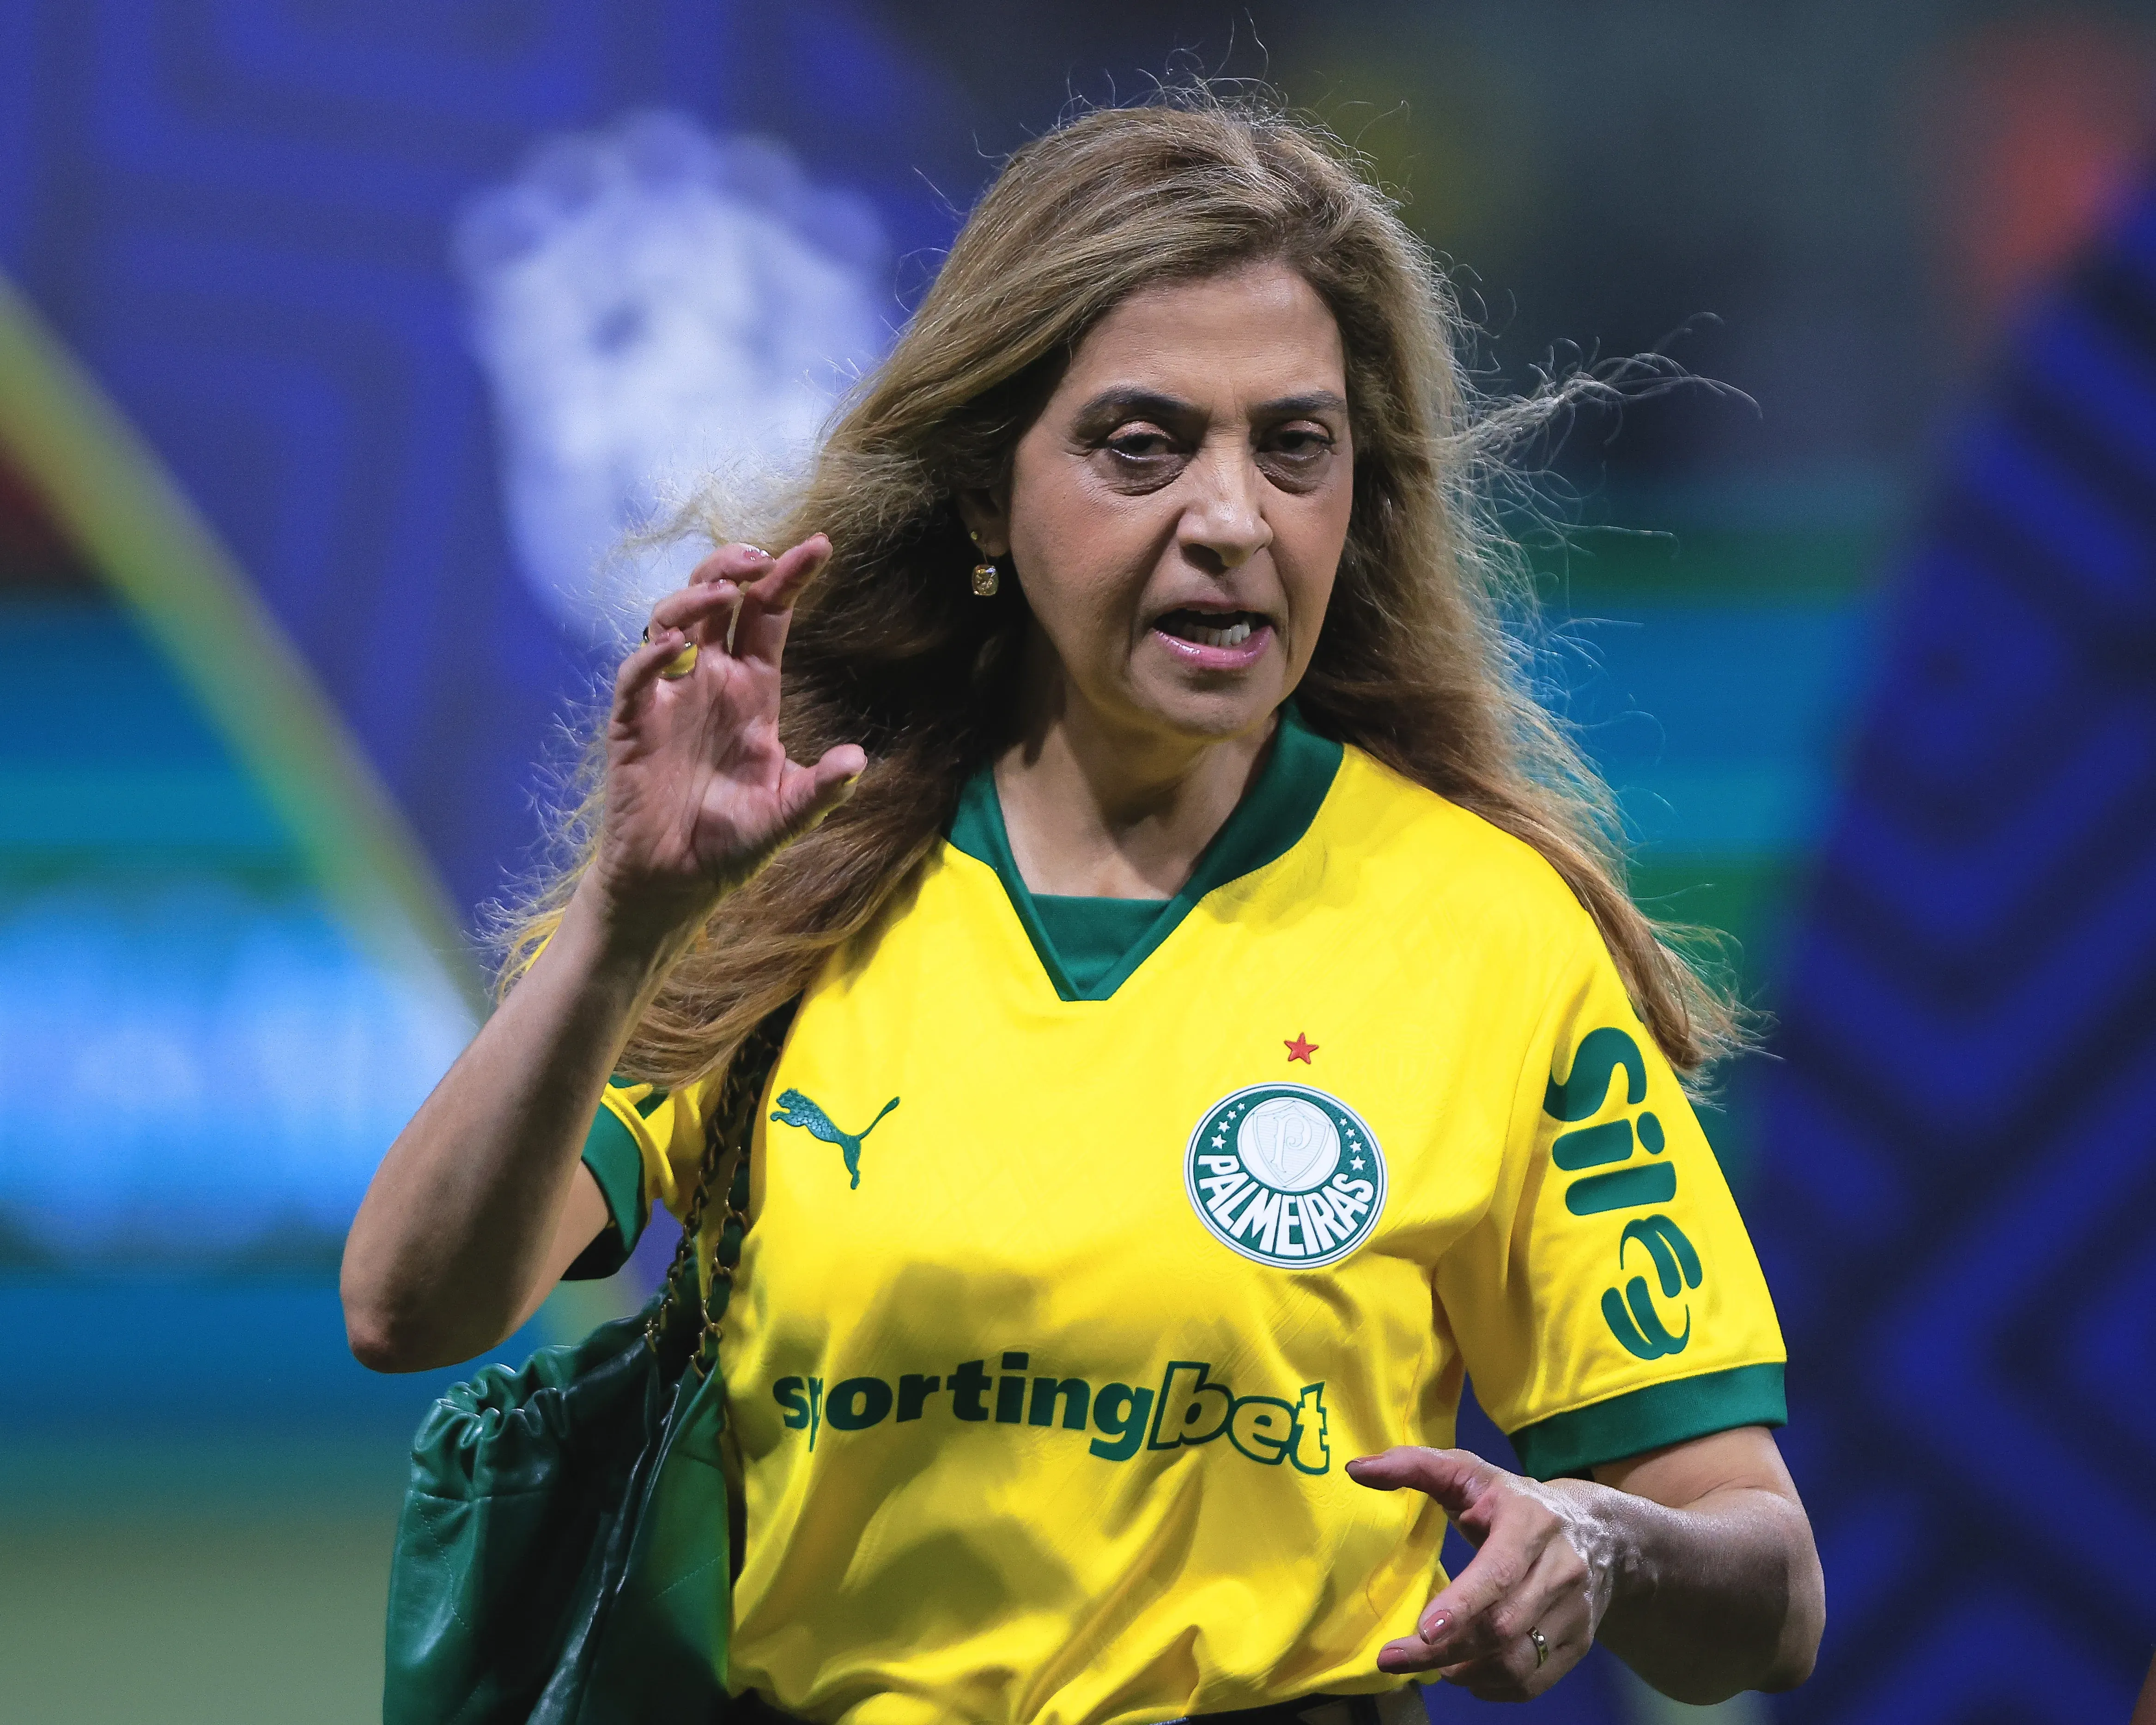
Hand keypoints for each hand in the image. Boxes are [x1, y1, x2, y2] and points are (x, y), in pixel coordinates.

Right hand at [584, 535, 864, 944]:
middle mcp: (710, 683)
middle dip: (734, 566)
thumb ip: (821, 789)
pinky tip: (676, 648)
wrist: (677, 883)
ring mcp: (669, 699)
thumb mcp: (787, 814)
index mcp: (752, 692)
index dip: (789, 578)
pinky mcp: (633, 725)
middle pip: (717, 601)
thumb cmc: (731, 843)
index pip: (768, 617)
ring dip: (695, 598)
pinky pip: (637, 676)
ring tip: (723, 592)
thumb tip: (858, 760)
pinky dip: (652, 655)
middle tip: (760, 555)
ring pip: (671, 621)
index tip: (819, 546)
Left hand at [1347, 1446, 1620, 1701]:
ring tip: (1431, 1665)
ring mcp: (1576, 1610)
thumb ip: (1414, 1466)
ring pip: (1517, 1662)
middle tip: (1392, 1658)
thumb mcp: (1469, 1473)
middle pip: (1501, 1626)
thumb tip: (1357, 1470)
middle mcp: (1561, 1568)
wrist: (1598, 1531)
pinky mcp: (1580, 1642)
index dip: (1462, 1605)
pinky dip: (1493, 1688)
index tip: (1423, 1631)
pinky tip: (1465, 1672)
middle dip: (1442, 1651)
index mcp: (1531, 1522)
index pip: (1498, 1572)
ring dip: (1465, 1671)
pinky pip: (1534, 1682)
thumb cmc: (1512, 1501)